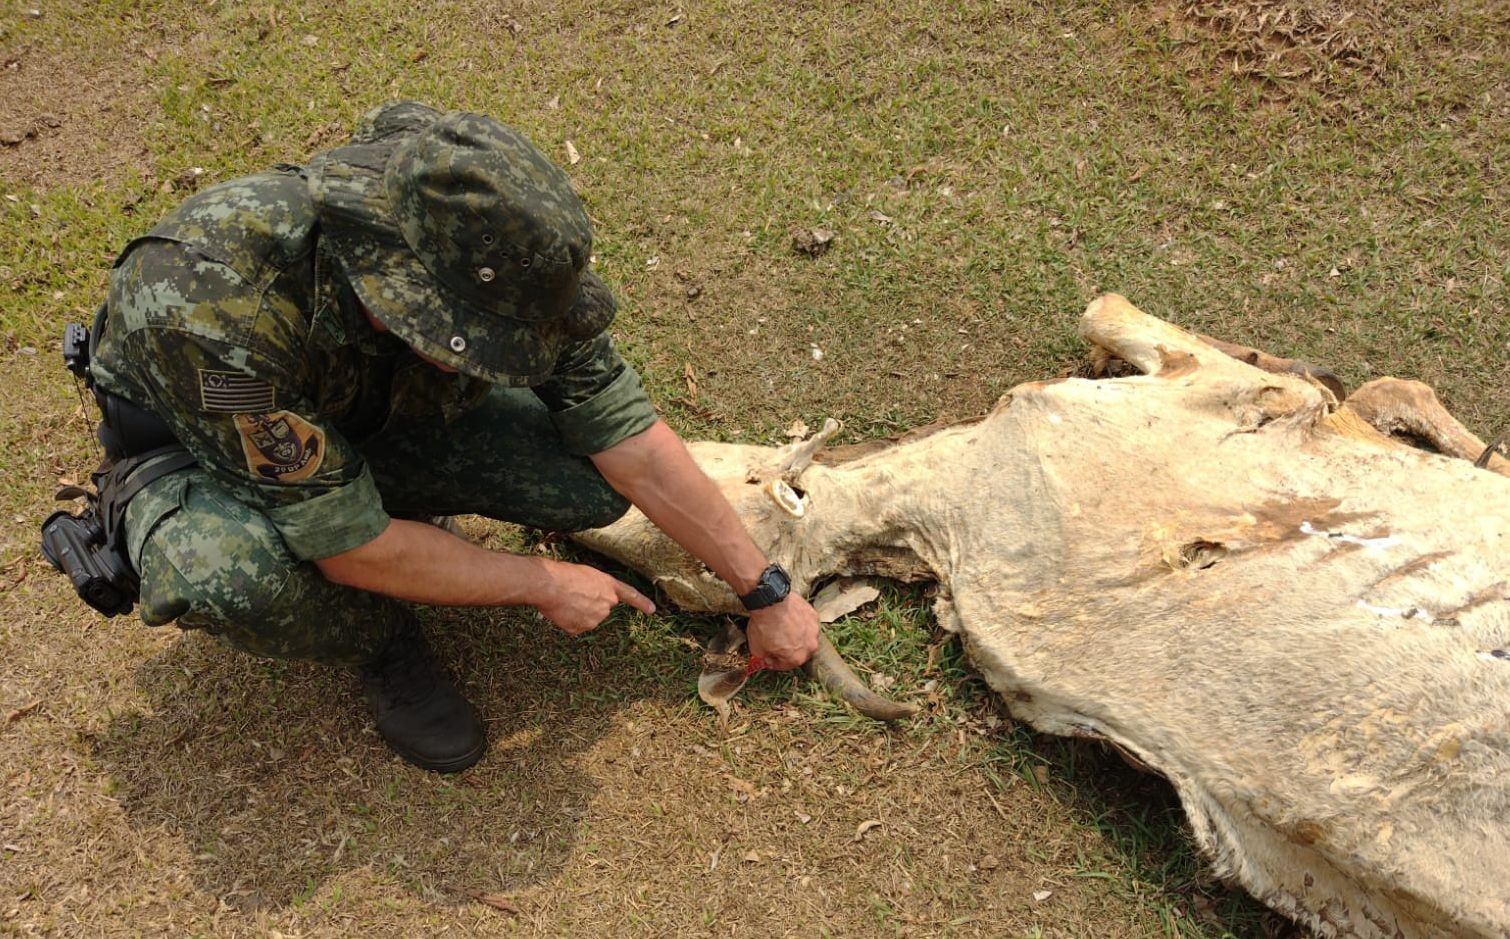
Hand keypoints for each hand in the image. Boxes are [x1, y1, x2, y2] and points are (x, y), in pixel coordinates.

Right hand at [535, 560, 655, 635]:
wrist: (550, 586)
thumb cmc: (564, 575)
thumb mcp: (586, 575)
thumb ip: (596, 588)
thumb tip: (588, 601)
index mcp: (609, 586)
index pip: (630, 595)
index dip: (642, 603)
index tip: (652, 610)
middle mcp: (607, 604)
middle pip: (602, 608)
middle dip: (590, 604)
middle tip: (573, 594)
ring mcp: (596, 618)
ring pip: (589, 618)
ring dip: (579, 612)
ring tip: (566, 600)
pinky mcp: (582, 628)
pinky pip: (576, 626)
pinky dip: (570, 621)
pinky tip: (562, 610)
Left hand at [746, 594, 820, 669]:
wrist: (770, 601)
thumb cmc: (764, 625)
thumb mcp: (756, 648)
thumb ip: (764, 658)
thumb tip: (767, 659)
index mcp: (797, 658)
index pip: (785, 666)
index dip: (774, 662)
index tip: (769, 656)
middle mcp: (810, 646)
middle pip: (798, 652)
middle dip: (787, 650)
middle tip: (776, 643)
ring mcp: (814, 630)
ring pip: (804, 637)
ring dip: (795, 636)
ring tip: (783, 629)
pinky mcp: (813, 615)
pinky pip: (806, 623)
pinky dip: (799, 623)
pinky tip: (789, 619)